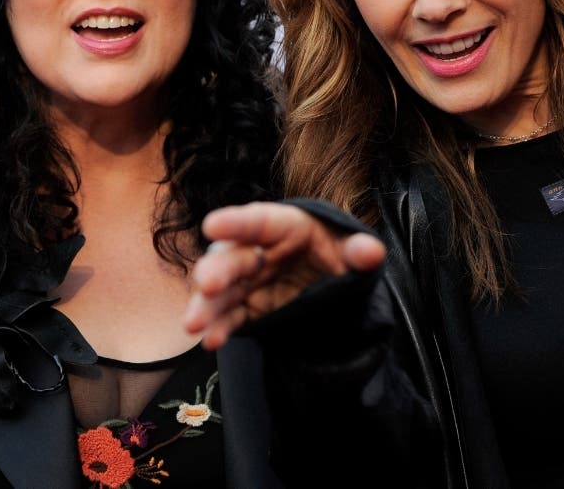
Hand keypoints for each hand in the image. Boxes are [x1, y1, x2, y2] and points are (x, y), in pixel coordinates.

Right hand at [183, 201, 385, 349]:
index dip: (235, 222)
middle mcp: (261, 250)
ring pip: (224, 290)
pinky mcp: (250, 308)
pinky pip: (232, 317)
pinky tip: (210, 342)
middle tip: (206, 283)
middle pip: (234, 256)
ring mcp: (252, 281)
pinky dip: (220, 329)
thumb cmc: (342, 255)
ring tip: (193, 324)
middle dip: (217, 269)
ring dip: (207, 305)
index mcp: (286, 227)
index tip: (211, 225)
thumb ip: (360, 251)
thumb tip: (370, 251)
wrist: (337, 283)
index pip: (259, 221)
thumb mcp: (353, 251)